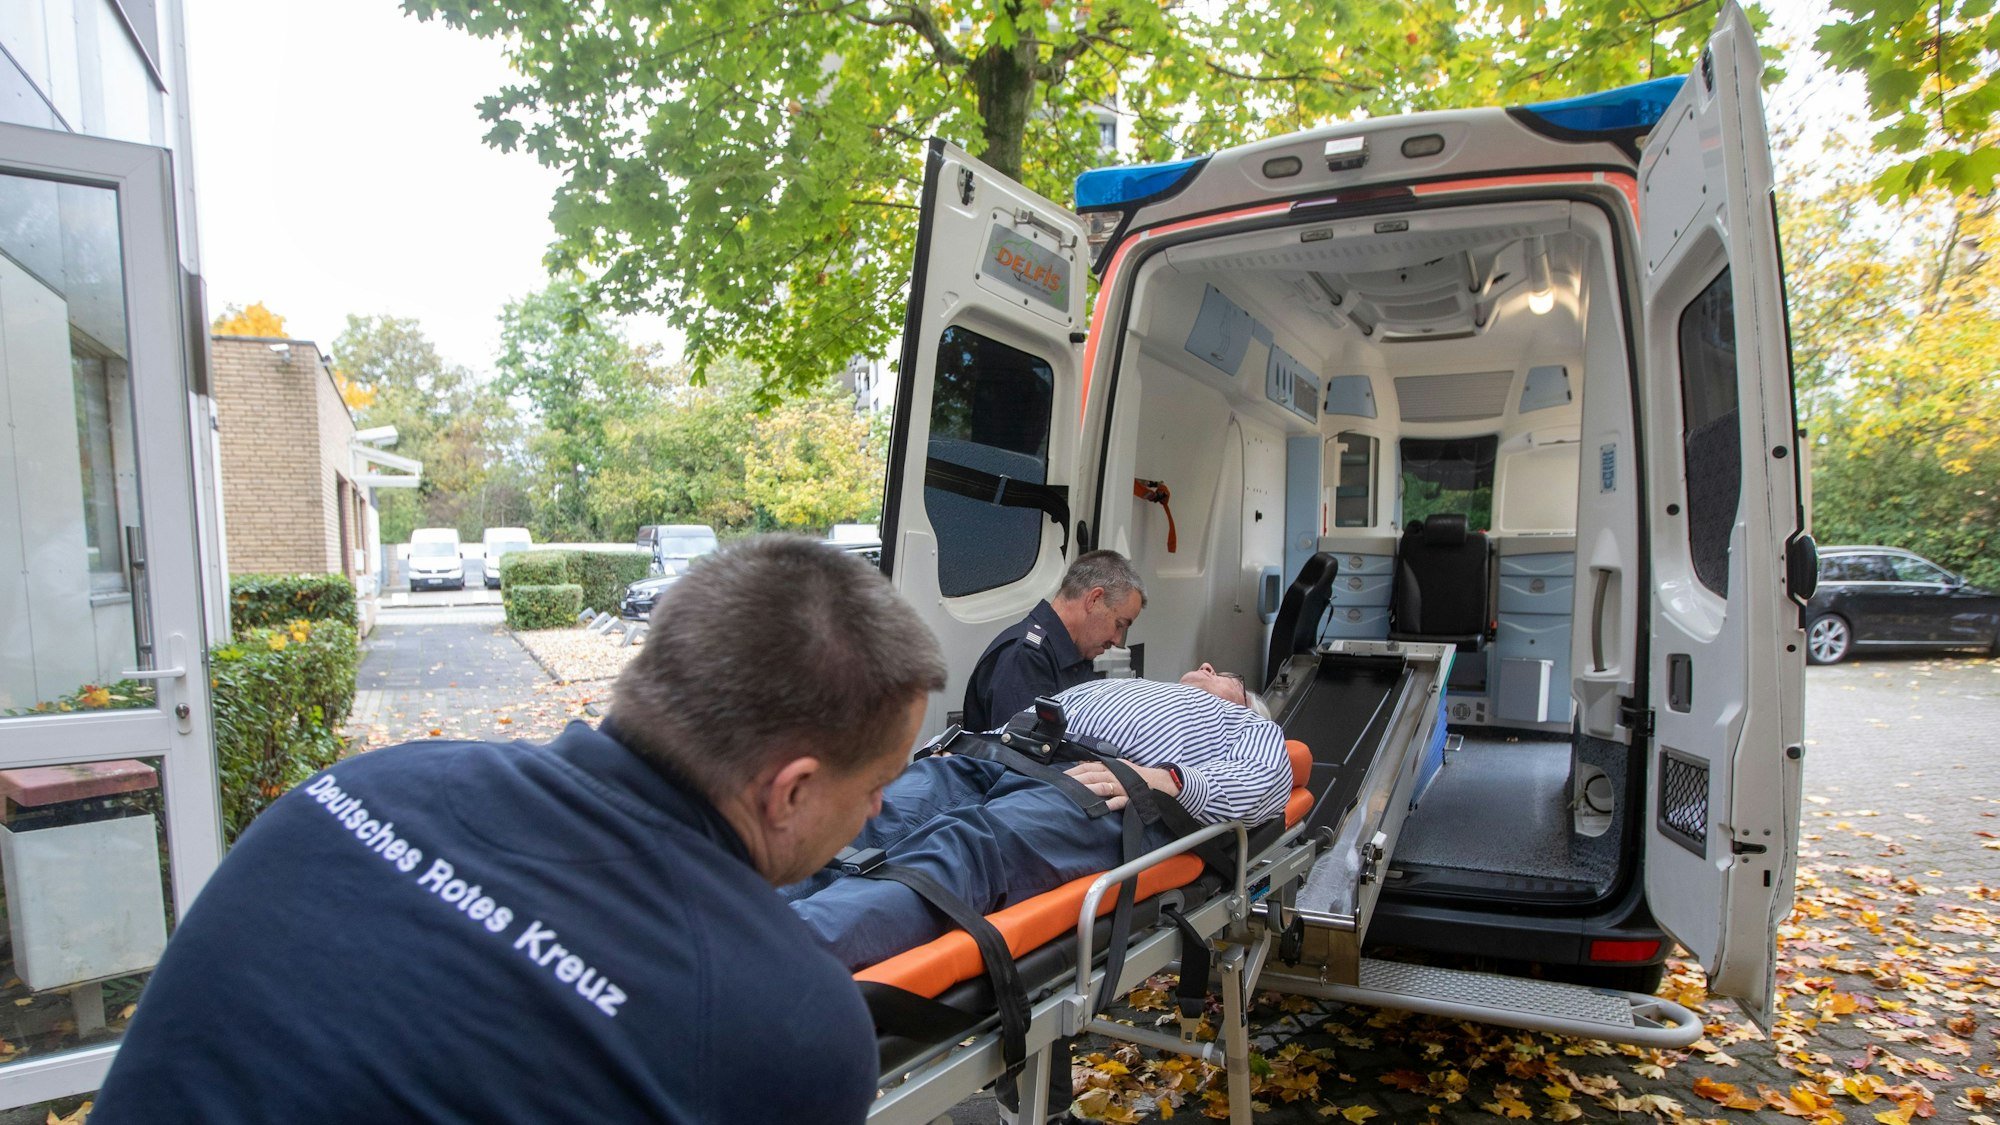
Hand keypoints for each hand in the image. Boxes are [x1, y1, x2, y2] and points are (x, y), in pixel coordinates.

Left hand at [1063, 759, 1178, 810]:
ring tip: (1074, 795)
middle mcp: (1113, 774)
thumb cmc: (1134, 775)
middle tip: (1061, 786)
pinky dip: (1110, 804)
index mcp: (1109, 767)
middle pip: (1091, 776)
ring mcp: (1121, 786)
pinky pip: (1119, 801)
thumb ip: (1099, 765)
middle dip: (1075, 781)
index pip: (1087, 767)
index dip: (1073, 771)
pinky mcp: (1129, 797)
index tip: (1061, 777)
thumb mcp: (1117, 765)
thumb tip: (1081, 763)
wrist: (1158, 782)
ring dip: (1088, 790)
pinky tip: (1101, 808)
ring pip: (1102, 786)